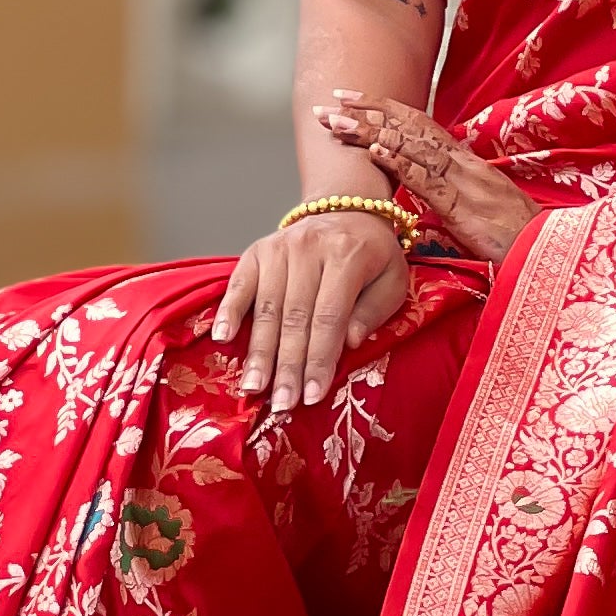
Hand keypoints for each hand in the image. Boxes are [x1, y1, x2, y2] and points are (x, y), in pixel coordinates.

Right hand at [213, 210, 411, 416]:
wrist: (348, 211)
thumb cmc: (373, 256)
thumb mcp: (393, 280)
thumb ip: (374, 311)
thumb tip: (351, 342)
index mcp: (348, 256)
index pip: (329, 317)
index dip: (319, 359)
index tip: (312, 395)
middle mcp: (309, 248)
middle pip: (295, 317)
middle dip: (288, 365)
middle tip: (281, 404)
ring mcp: (280, 246)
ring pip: (266, 307)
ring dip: (259, 351)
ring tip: (254, 387)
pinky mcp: (257, 250)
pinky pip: (239, 283)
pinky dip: (229, 310)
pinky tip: (222, 338)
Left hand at [317, 93, 541, 264]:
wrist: (543, 250)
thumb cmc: (511, 237)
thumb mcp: (471, 214)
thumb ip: (442, 205)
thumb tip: (414, 211)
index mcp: (464, 162)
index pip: (419, 125)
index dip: (384, 109)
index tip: (350, 100)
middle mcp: (462, 162)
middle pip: (410, 126)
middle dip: (369, 110)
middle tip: (332, 99)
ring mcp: (463, 181)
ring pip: (412, 146)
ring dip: (371, 131)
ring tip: (338, 122)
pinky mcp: (463, 206)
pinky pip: (427, 180)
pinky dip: (399, 163)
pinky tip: (374, 152)